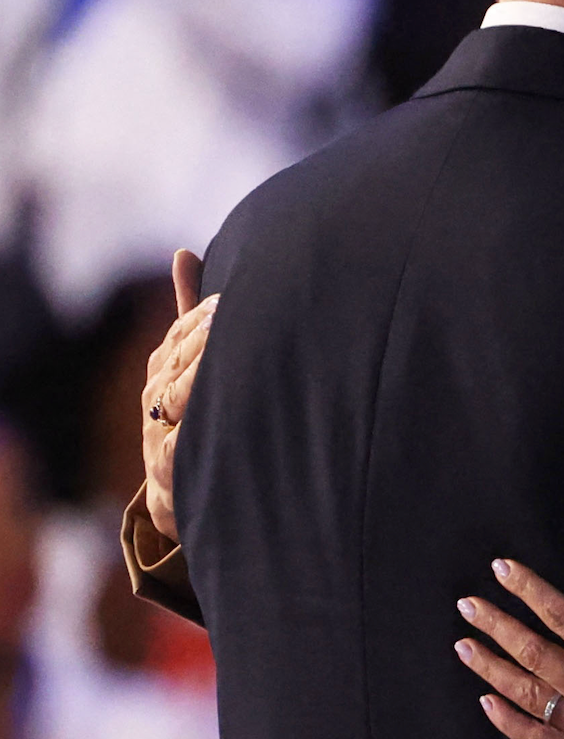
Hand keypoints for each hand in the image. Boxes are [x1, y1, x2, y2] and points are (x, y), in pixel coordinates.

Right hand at [140, 250, 210, 541]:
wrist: (181, 487)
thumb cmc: (195, 411)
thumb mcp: (192, 358)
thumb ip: (191, 310)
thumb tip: (183, 251)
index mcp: (164, 365)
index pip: (181, 332)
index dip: (204, 317)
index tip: (230, 300)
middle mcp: (155, 394)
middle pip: (180, 359)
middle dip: (205, 338)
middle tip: (233, 317)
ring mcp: (159, 429)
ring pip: (180, 394)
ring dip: (202, 374)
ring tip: (229, 353)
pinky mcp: (170, 463)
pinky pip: (185, 440)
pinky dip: (199, 425)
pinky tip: (223, 407)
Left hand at [456, 559, 563, 738]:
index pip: (562, 614)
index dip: (528, 589)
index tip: (501, 569)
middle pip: (533, 652)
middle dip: (497, 624)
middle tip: (468, 605)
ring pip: (526, 695)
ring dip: (491, 668)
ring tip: (465, 646)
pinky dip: (509, 723)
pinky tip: (488, 703)